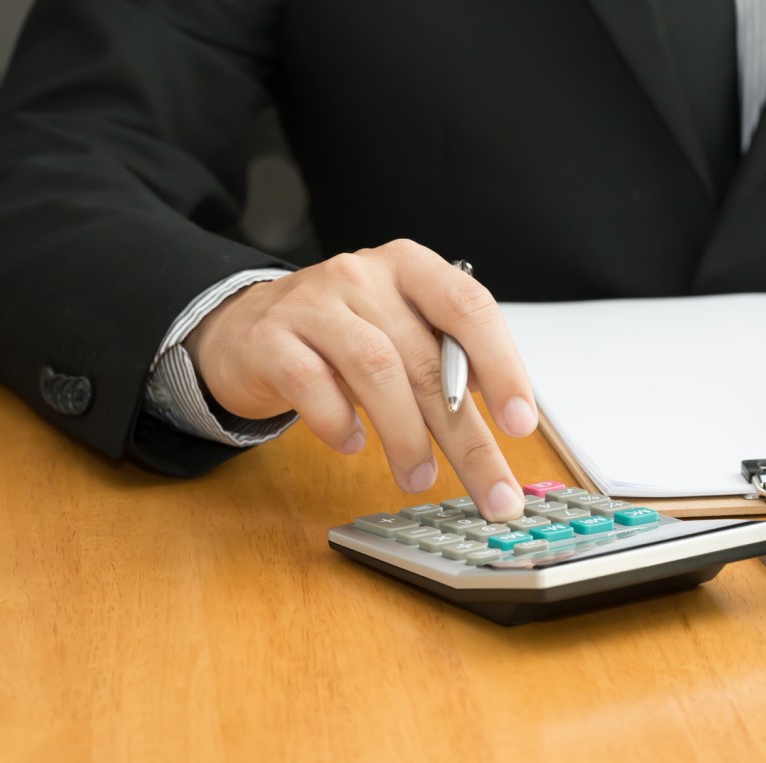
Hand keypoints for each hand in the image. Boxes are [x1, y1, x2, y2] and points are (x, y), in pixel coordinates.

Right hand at [184, 240, 536, 520]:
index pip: (469, 308)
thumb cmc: (340, 336)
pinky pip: (313, 385)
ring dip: (406, 436)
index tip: (521, 425)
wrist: (244, 328)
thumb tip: (503, 410)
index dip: (502, 367)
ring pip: (376, 371)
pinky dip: (339, 422)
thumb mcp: (401, 332)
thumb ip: (448, 358)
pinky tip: (353, 444)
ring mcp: (312, 304)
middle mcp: (364, 276)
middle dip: (467, 437)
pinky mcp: (269, 339)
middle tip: (493, 491)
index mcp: (411, 268)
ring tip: (419, 477)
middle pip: (428, 360)